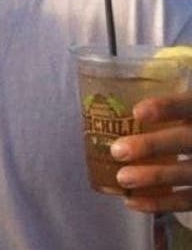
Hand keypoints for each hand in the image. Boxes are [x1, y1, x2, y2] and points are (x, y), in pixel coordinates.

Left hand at [110, 90, 191, 211]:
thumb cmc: (185, 124)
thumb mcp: (184, 108)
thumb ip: (168, 105)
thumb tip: (119, 98)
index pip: (189, 105)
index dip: (167, 107)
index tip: (136, 111)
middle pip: (187, 141)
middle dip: (153, 146)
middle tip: (117, 151)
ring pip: (189, 173)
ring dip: (154, 177)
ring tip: (122, 178)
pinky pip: (189, 201)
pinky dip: (160, 203)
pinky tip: (132, 201)